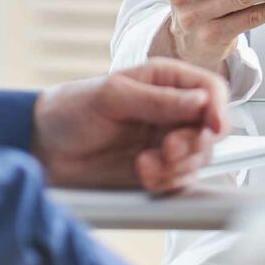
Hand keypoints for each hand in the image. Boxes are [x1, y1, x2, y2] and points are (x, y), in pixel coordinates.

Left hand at [32, 59, 227, 192]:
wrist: (45, 148)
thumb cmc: (72, 109)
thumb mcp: (111, 96)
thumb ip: (157, 99)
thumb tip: (199, 101)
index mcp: (165, 81)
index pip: (211, 91)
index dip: (219, 109)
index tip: (213, 127)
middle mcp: (172, 111)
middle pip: (211, 130)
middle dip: (194, 144)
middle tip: (166, 150)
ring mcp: (166, 142)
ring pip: (199, 160)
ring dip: (177, 167)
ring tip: (144, 165)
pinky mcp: (158, 171)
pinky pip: (180, 182)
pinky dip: (167, 183)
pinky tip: (142, 175)